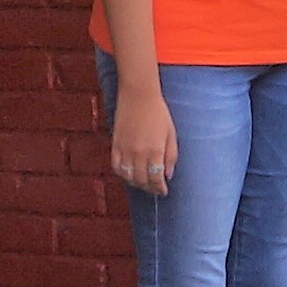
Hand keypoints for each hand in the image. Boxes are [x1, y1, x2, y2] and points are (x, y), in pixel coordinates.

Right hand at [110, 80, 177, 195]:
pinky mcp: (115, 144)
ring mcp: (125, 149)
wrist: (138, 95)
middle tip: (155, 189)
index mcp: (155, 150)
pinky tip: (129, 174)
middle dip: (150, 188)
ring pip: (128, 177)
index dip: (160, 188)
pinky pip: (116, 166)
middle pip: (142, 180)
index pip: (156, 178)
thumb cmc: (158, 112)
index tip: (163, 191)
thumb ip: (171, 155)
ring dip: (136, 183)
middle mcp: (139, 152)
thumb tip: (168, 175)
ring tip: (143, 183)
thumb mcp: (171, 133)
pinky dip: (122, 174)